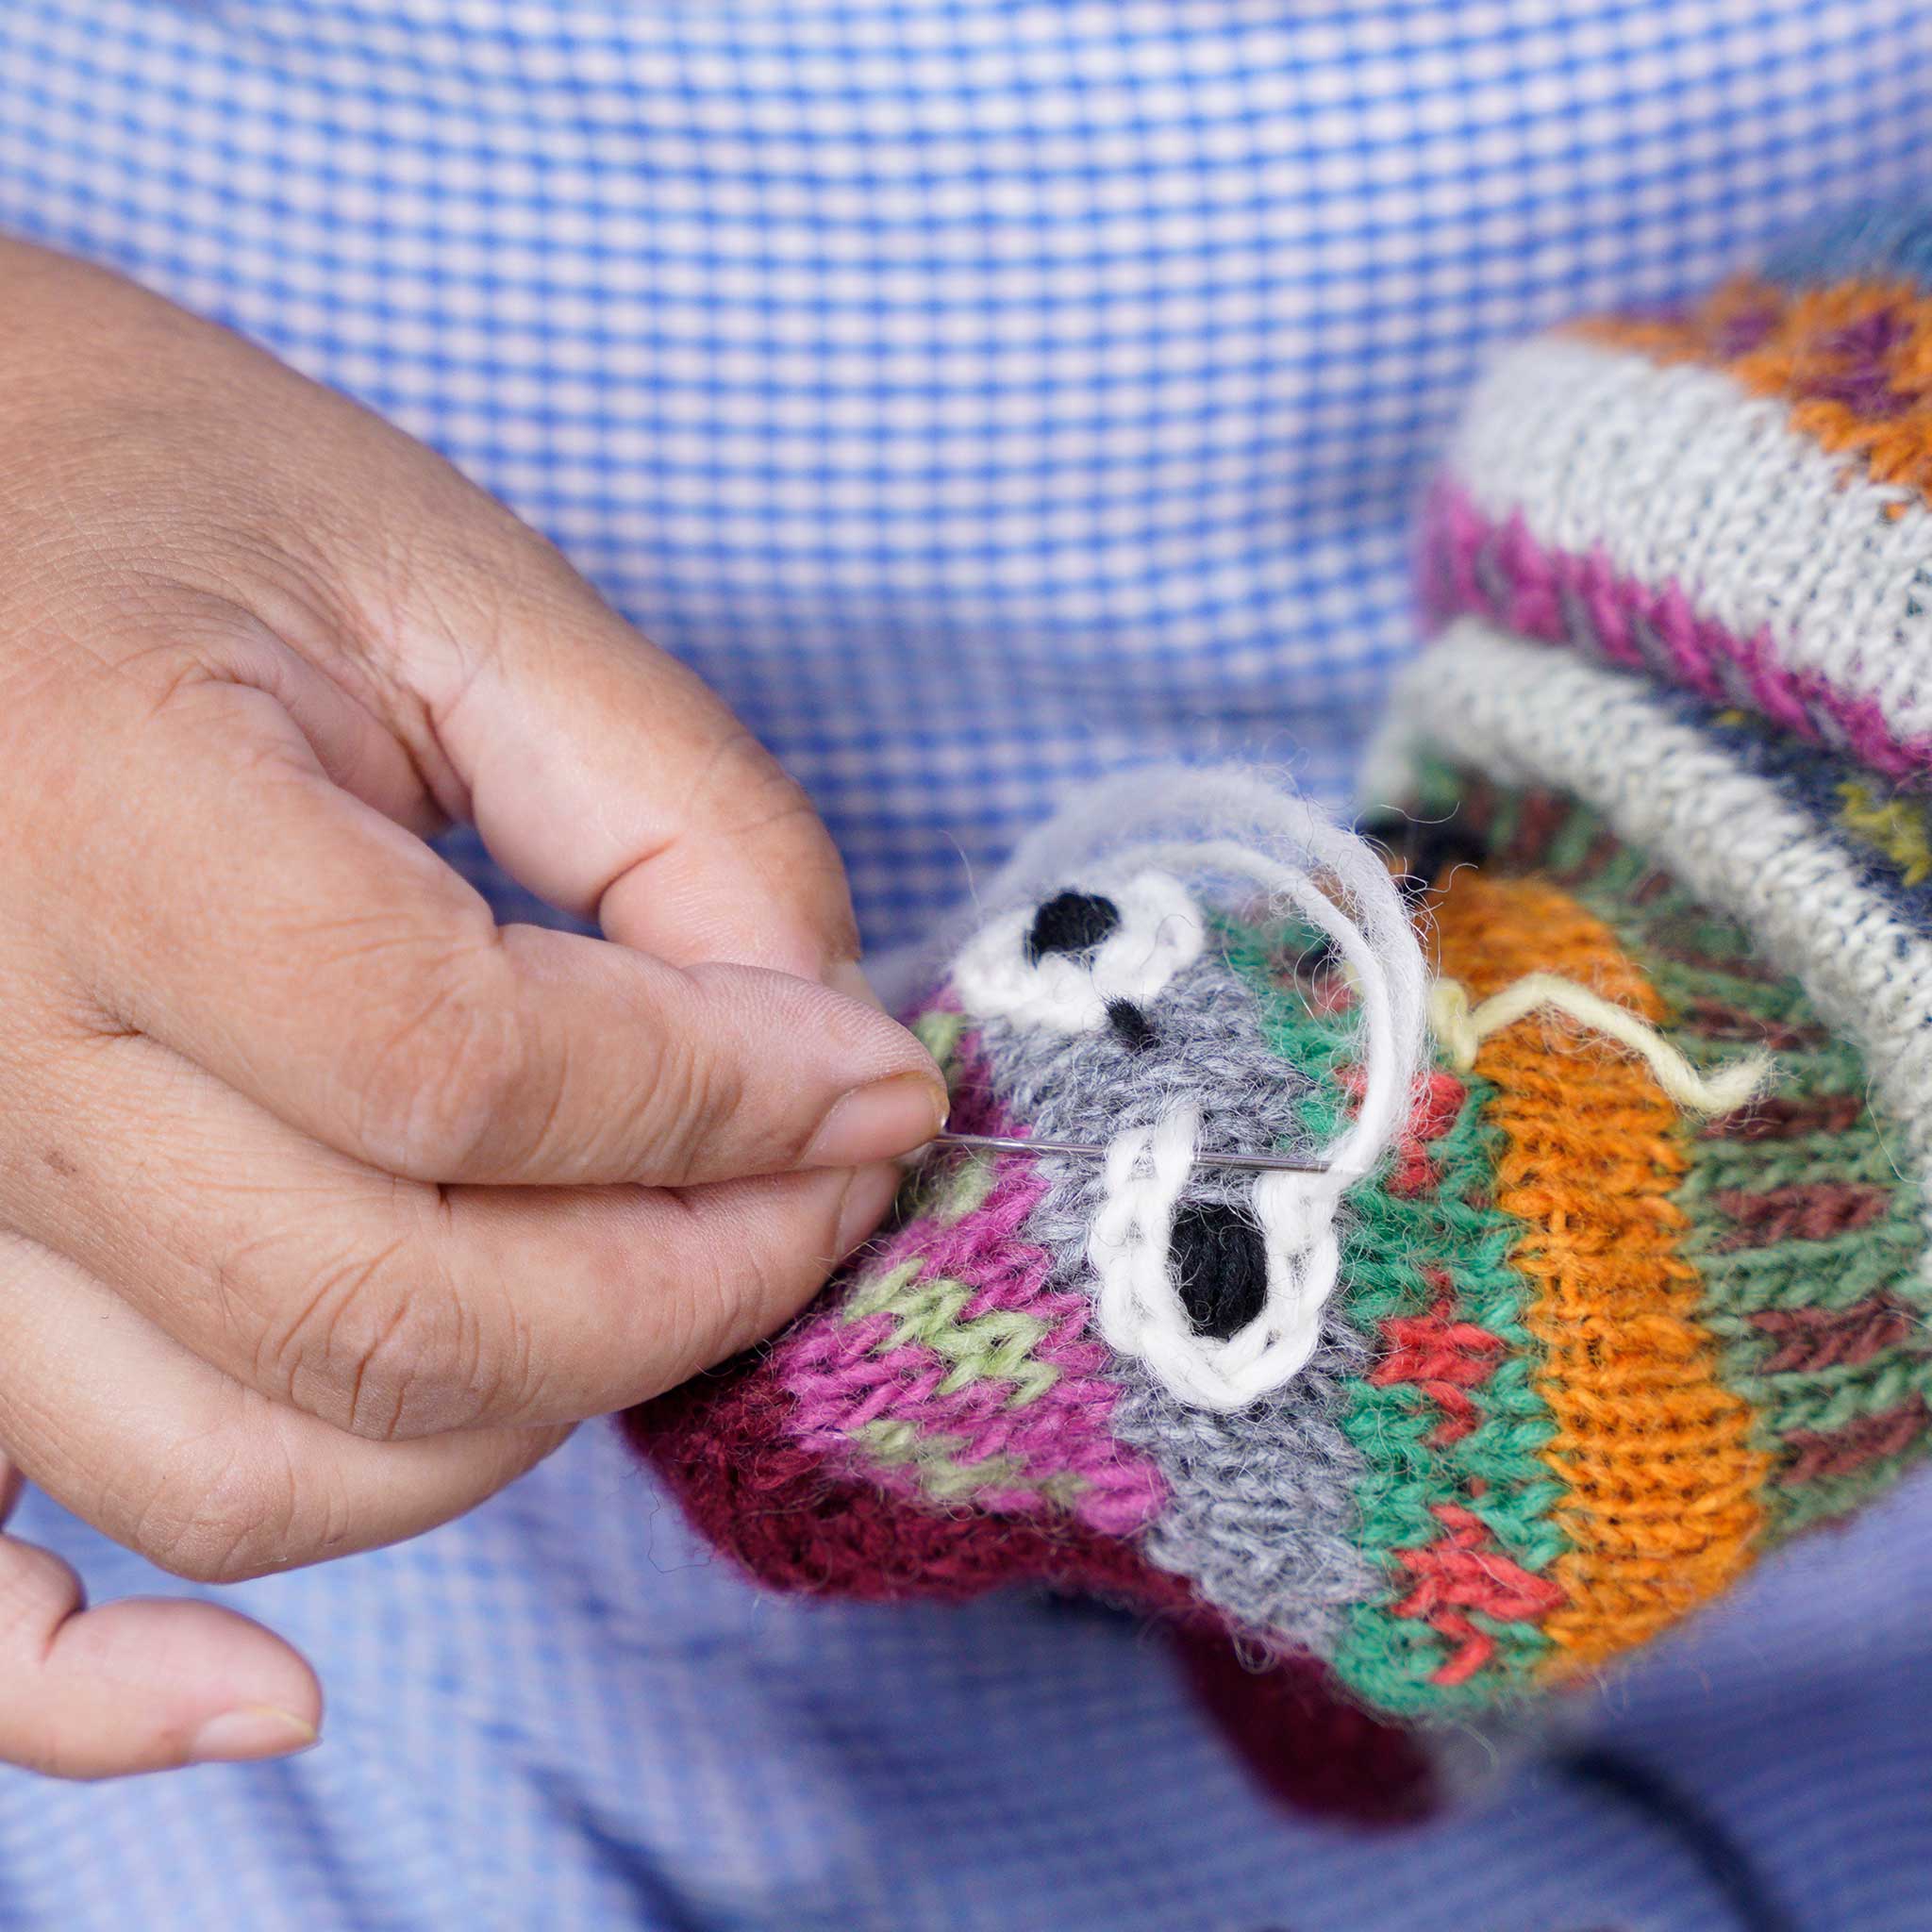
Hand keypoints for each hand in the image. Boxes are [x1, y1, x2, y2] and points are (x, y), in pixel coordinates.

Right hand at [0, 238, 944, 1776]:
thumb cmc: (172, 502)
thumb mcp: (455, 591)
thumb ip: (676, 814)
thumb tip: (822, 1054)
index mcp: (102, 811)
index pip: (471, 1074)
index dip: (729, 1108)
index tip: (876, 1082)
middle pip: (384, 1310)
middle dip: (682, 1286)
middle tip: (826, 1189)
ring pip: (240, 1466)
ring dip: (519, 1426)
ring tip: (664, 1292)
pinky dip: (104, 1693)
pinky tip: (271, 1702)